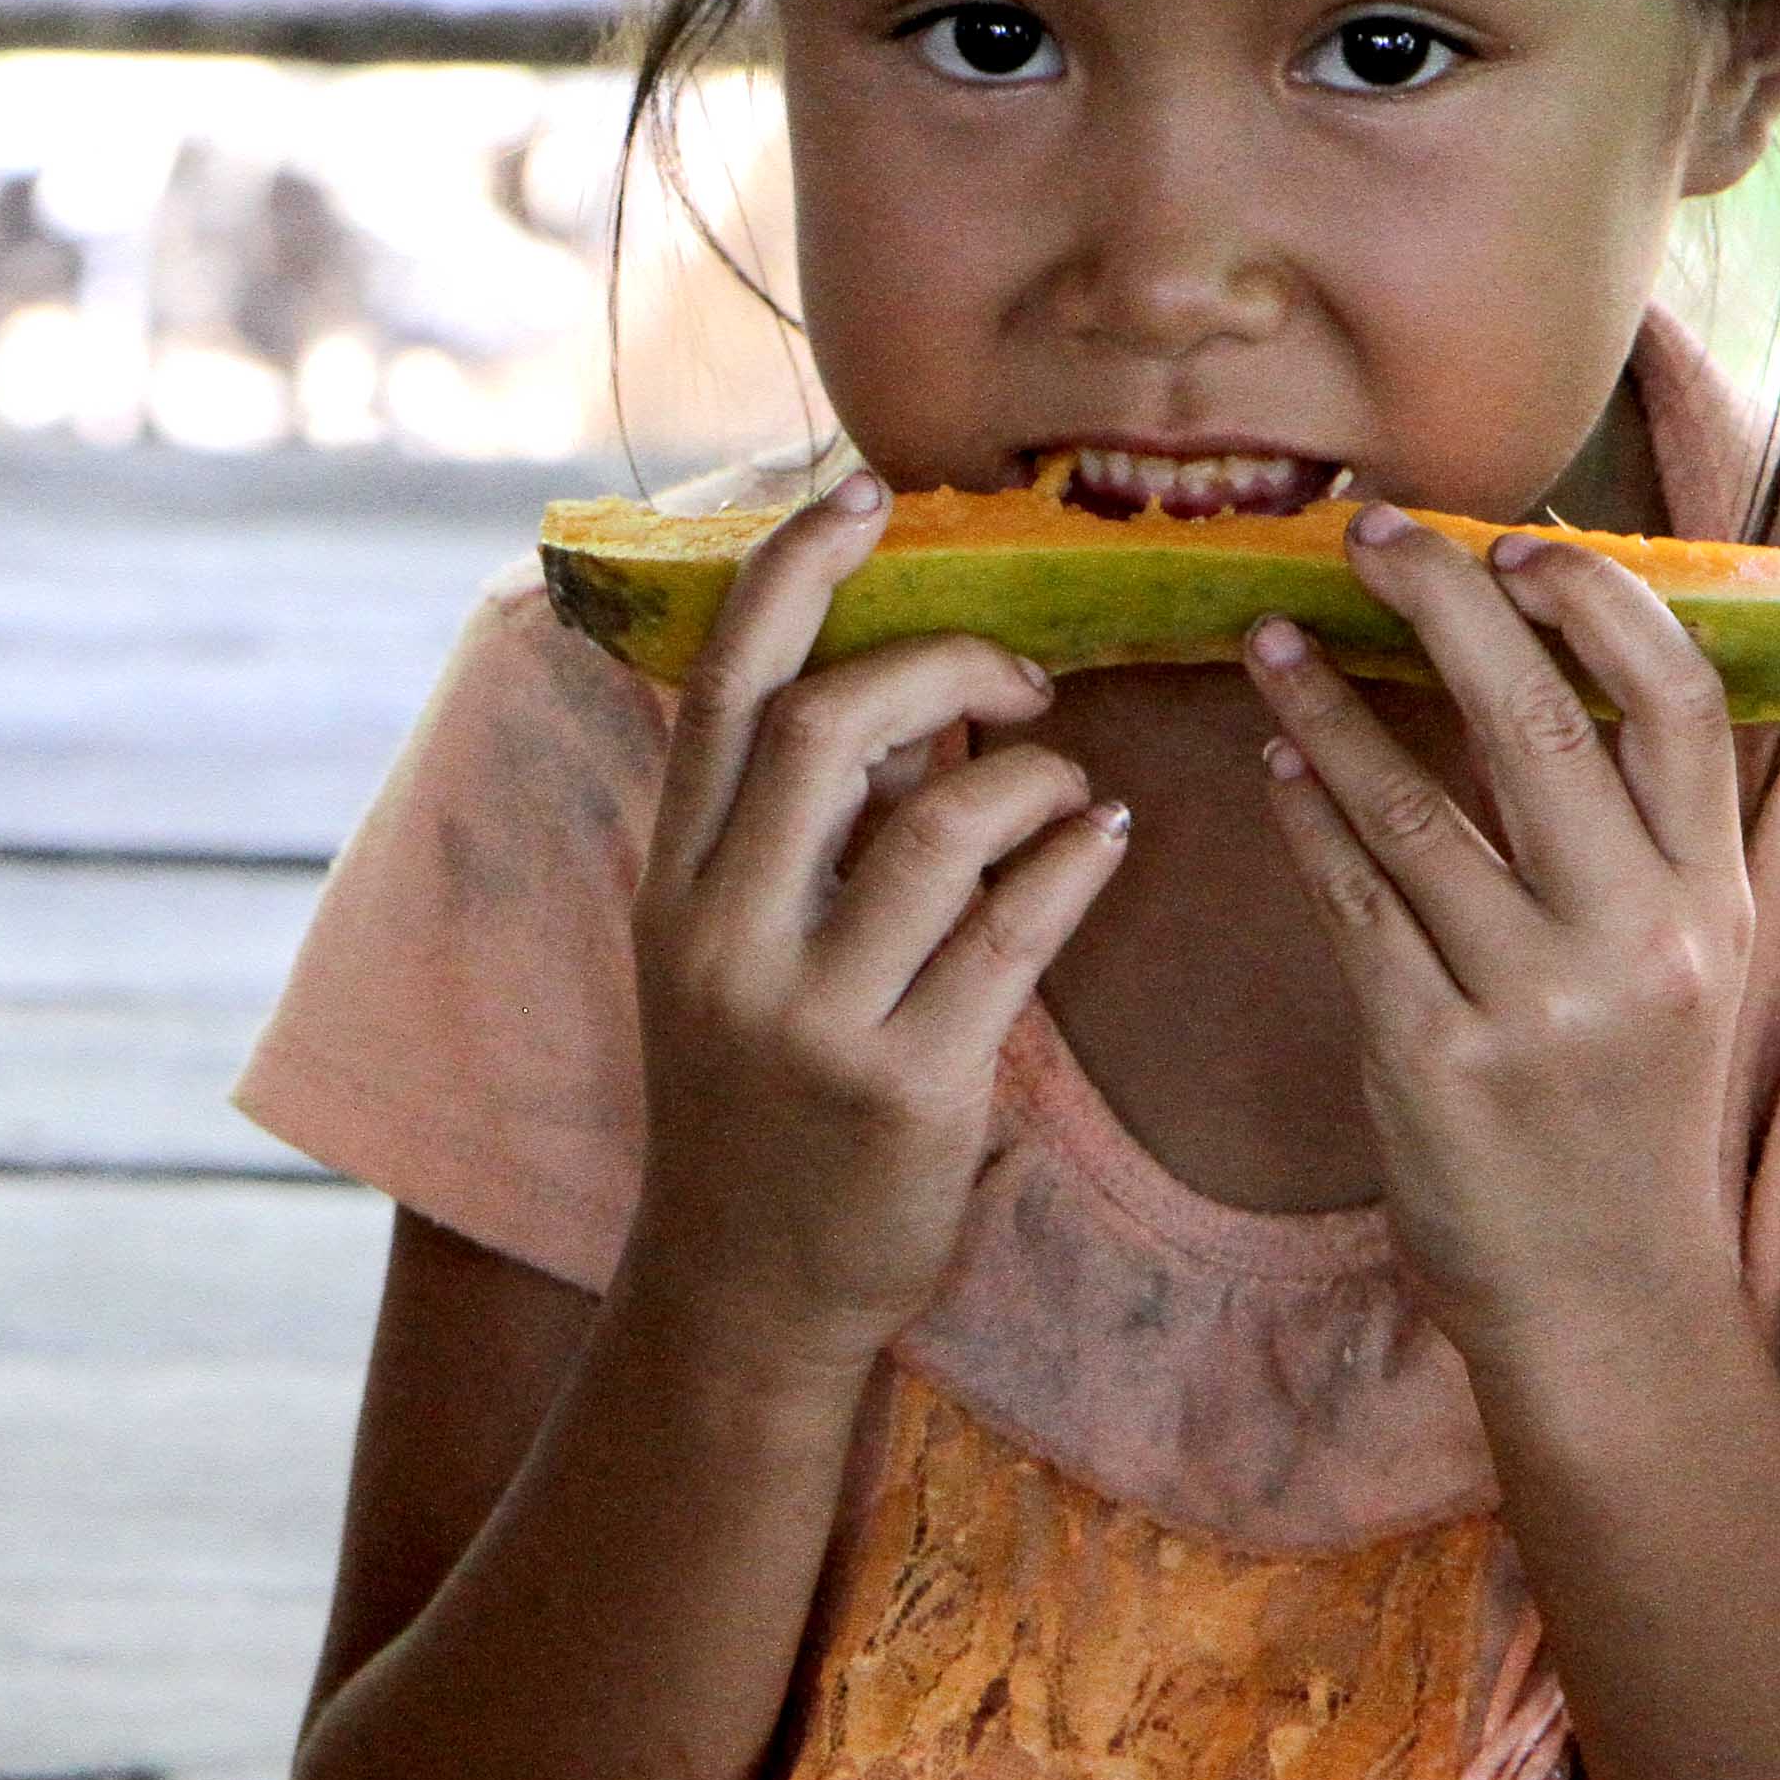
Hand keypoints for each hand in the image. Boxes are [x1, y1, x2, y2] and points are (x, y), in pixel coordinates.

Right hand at [622, 476, 1132, 1375]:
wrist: (746, 1287)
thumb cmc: (754, 1095)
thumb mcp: (723, 950)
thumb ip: (786, 831)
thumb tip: (907, 695)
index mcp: (672, 880)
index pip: (722, 684)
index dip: (793, 570)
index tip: (866, 492)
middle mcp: (724, 934)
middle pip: (828, 726)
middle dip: (945, 664)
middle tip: (1024, 676)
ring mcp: (812, 1014)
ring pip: (939, 822)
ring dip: (1031, 776)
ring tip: (1068, 786)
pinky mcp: (908, 1086)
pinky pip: (1014, 932)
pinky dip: (1073, 863)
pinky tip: (1106, 842)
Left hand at [1244, 509, 1756, 1382]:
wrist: (1605, 1297)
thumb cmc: (1626, 1107)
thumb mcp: (1679, 961)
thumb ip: (1635, 830)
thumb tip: (1538, 653)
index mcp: (1713, 898)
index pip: (1679, 704)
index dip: (1600, 604)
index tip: (1514, 543)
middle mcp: (1639, 940)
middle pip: (1539, 725)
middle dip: (1442, 605)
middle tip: (1366, 532)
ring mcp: (1537, 1005)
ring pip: (1415, 807)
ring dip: (1328, 706)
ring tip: (1271, 637)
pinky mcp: (1438, 1059)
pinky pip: (1352, 903)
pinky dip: (1305, 818)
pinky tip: (1271, 767)